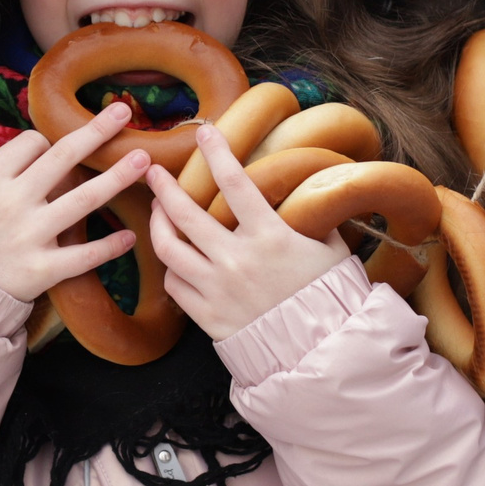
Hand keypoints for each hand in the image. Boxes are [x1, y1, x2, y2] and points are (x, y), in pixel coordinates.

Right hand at [0, 100, 149, 302]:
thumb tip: (34, 145)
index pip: (34, 143)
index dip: (48, 144)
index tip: (53, 152)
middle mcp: (12, 201)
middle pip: (64, 157)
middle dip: (97, 131)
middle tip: (124, 113)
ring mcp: (29, 235)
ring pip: (84, 199)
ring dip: (118, 177)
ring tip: (144, 160)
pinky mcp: (42, 270)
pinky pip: (84, 255)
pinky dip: (110, 246)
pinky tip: (130, 237)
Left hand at [143, 126, 345, 341]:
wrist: (321, 352)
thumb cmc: (331, 297)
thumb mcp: (331, 249)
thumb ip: (312, 218)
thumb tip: (310, 189)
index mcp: (270, 237)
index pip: (235, 183)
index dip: (217, 153)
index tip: (206, 133)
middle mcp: (237, 259)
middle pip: (185, 213)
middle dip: (164, 186)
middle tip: (152, 170)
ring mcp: (218, 289)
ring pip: (169, 248)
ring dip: (158, 224)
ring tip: (157, 210)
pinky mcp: (208, 316)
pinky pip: (175, 284)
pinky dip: (171, 267)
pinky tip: (175, 256)